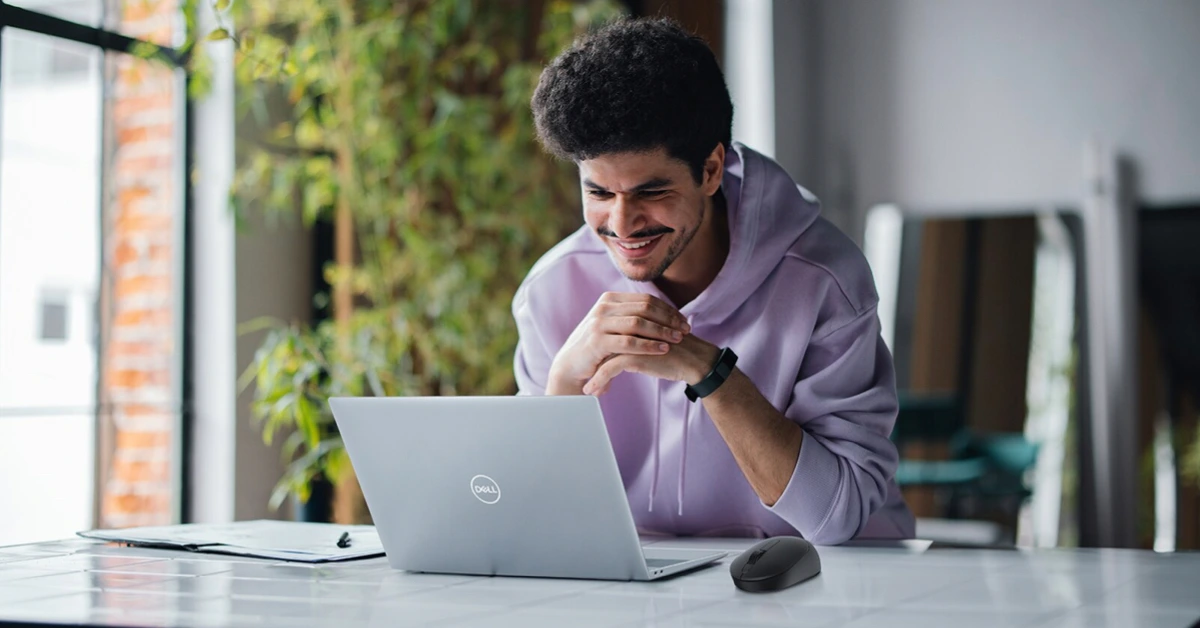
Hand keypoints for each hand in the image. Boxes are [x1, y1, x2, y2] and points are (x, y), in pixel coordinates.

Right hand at [546, 293, 691, 395]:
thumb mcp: (614, 325)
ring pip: (638, 323)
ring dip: (661, 331)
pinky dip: (648, 345)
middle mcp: (604, 306)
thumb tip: (664, 313)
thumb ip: (633, 316)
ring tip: (677, 339)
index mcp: (610, 299)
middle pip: (645, 308)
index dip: (668, 309)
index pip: (646, 299)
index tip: (683, 320)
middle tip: (685, 329)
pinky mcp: (597, 341)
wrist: (571, 365)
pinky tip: (663, 350)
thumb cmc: (597, 347)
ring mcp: (599, 323)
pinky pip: (629, 342)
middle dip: (668, 319)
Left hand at [582, 332, 721, 395]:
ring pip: (601, 356)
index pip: (605, 332)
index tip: (589, 364)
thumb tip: (615, 349)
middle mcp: (629, 325)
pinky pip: (609, 369)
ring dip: (592, 374)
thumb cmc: (675, 351)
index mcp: (633, 318)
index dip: (597, 349)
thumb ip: (635, 338)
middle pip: (600, 342)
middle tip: (582, 376)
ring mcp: (630, 338)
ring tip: (587, 388)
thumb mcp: (651, 340)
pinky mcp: (634, 354)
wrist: (694, 359)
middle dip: (590, 362)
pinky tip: (593, 391)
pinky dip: (599, 380)